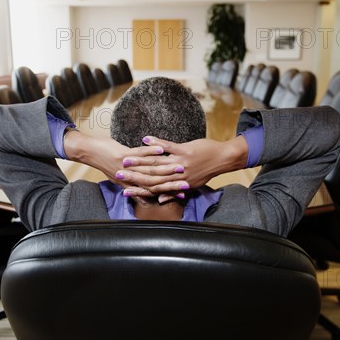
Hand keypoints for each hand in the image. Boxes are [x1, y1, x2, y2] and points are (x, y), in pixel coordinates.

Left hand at [63, 131, 182, 196]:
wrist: (90, 152)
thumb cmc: (106, 162)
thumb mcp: (120, 177)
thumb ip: (133, 184)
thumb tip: (144, 188)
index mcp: (131, 184)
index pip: (154, 190)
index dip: (169, 191)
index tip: (183, 191)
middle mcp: (130, 179)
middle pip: (155, 181)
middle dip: (172, 181)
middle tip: (187, 181)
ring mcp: (126, 168)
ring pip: (149, 169)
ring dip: (165, 166)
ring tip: (180, 164)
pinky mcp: (122, 156)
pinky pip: (139, 154)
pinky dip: (150, 151)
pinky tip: (160, 149)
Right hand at [117, 135, 247, 194]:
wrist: (222, 159)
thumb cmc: (206, 171)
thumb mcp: (190, 185)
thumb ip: (173, 192)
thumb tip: (160, 199)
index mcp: (177, 185)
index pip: (153, 188)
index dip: (138, 189)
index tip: (123, 188)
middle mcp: (177, 176)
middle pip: (151, 176)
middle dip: (133, 174)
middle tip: (118, 172)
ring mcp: (180, 163)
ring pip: (156, 163)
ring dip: (140, 159)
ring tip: (126, 156)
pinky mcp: (185, 151)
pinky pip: (168, 147)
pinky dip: (156, 143)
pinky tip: (145, 139)